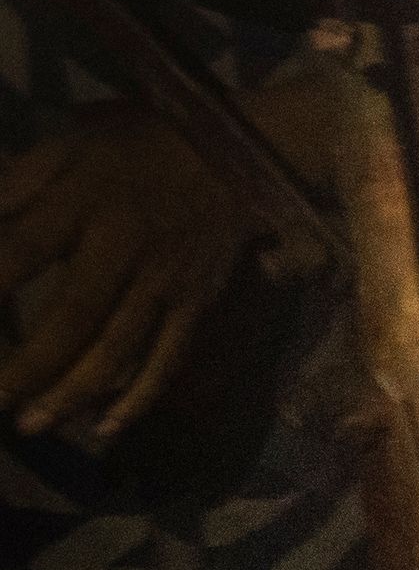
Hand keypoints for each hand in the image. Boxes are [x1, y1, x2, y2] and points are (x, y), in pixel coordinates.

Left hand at [0, 105, 269, 439]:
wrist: (245, 153)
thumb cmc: (142, 147)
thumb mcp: (75, 141)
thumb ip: (20, 180)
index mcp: (85, 202)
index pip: (21, 250)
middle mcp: (126, 247)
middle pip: (71, 317)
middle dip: (26, 367)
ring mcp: (166, 280)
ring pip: (118, 347)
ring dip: (73, 392)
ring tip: (31, 425)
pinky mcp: (198, 301)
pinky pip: (170, 356)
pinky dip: (141, 396)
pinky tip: (107, 428)